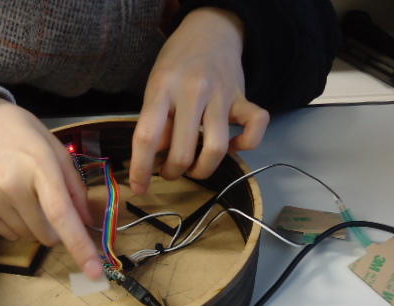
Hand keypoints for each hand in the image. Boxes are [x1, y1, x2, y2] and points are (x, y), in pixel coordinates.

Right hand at [0, 98, 102, 278]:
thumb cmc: (25, 136)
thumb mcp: (57, 152)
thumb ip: (76, 188)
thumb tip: (88, 223)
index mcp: (39, 167)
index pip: (61, 215)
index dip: (80, 246)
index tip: (95, 272)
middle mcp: (12, 186)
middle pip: (47, 235)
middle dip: (59, 230)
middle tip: (54, 207)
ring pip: (28, 237)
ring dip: (37, 227)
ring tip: (29, 197)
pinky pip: (9, 235)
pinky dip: (19, 226)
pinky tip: (14, 201)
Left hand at [130, 7, 269, 193]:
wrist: (210, 31)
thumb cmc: (176, 65)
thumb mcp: (154, 87)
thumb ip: (155, 122)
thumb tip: (155, 159)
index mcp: (163, 88)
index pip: (147, 136)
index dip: (141, 168)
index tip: (139, 187)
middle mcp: (193, 91)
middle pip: (183, 151)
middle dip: (173, 172)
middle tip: (169, 171)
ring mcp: (221, 95)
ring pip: (216, 149)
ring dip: (203, 169)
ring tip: (194, 168)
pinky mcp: (244, 98)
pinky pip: (255, 129)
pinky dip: (245, 146)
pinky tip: (231, 147)